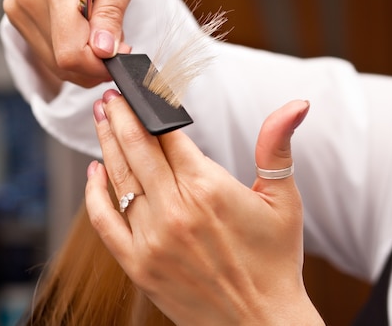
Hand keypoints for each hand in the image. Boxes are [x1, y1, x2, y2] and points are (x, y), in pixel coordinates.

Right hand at [3, 0, 144, 91]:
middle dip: (96, 63)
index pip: (70, 51)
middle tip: (119, 42)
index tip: (123, 54)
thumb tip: (103, 49)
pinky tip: (85, 31)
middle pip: (62, 61)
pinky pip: (47, 53)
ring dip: (84, 59)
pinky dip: (71, 52)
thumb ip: (113, 10)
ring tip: (103, 30)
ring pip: (54, 62)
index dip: (99, 66)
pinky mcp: (16, 13)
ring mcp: (17, 5)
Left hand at [85, 90, 323, 325]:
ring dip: (106, 143)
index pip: (167, 134)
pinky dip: (94, 194)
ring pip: (119, 178)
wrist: (261, 322)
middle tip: (108, 94)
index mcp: (209, 188)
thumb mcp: (282, 199)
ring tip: (101, 118)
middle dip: (119, 115)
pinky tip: (94, 172)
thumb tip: (296, 104)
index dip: (150, 106)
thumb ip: (277, 146)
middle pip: (137, 148)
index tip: (138, 89)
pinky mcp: (139, 266)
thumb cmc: (275, 260)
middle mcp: (175, 210)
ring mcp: (153, 239)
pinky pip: (104, 222)